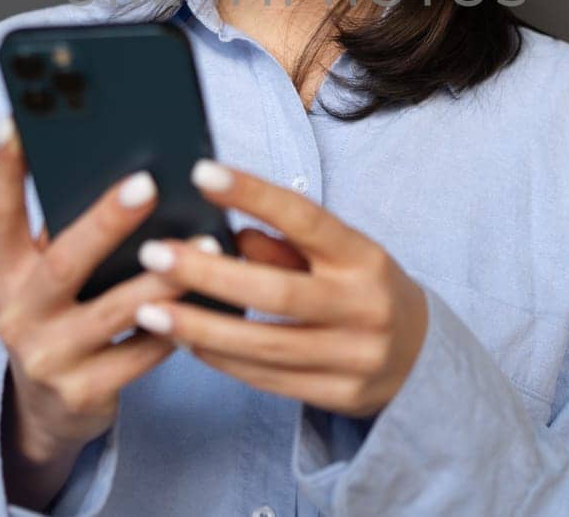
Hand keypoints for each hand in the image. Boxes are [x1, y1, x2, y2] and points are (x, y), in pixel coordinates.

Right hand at [0, 118, 215, 479]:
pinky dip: (180, 324)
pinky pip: (143, 354)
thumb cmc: (60, 318)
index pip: (0, 214)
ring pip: (114, 311)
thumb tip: (129, 174)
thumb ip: (69, 236)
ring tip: (208, 243)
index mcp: (5, 273)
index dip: (6, 169)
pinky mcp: (83, 393)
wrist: (45, 411)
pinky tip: (214, 299)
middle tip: (147, 183)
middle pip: (63, 261)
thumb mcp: (45, 279)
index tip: (17, 120)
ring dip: (165, 277)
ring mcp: (48, 357)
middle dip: (105, 222)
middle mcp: (17, 313)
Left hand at [129, 159, 428, 419]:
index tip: (203, 174)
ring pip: (265, 345)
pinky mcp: (338, 395)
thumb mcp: (338, 255)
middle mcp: (364, 306)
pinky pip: (266, 379)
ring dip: (200, 327)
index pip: (306, 219)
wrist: (419, 358)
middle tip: (153, 254)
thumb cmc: (361, 288)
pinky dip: (219, 358)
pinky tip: (183, 340)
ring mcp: (353, 357)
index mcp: (365, 257)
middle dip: (208, 273)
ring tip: (149, 308)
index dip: (254, 194)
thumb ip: (285, 243)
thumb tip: (224, 232)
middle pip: (277, 291)